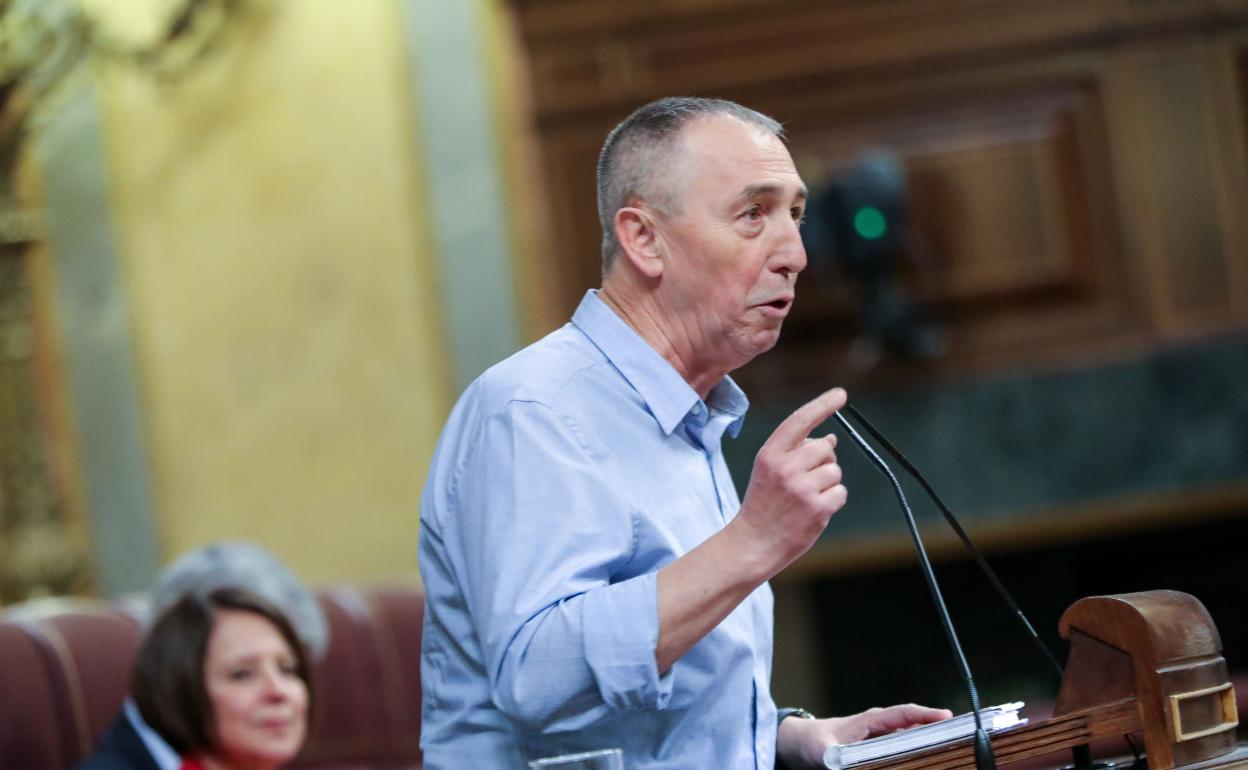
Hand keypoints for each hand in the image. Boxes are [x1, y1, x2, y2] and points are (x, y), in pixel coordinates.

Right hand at [733, 387, 847, 575]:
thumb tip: (831, 439)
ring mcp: (802, 489)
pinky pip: (840, 493)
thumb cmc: (764, 503)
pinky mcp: (817, 509)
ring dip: (829, 483)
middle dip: (824, 461)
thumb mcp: (770, 471)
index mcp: (770, 454)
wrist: (753, 542)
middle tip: (807, 478)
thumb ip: (797, 452)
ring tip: (807, 497)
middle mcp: (785, 468)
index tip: (840, 394)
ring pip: (835, 472)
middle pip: (825, 448)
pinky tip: (814, 510)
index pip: (800, 421)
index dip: (822, 404)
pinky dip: (833, 501)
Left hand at [777, 704, 953, 768]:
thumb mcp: (821, 750)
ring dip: (928, 745)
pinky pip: (903, 752)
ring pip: (911, 740)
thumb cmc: (812, 741)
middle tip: (960, 737)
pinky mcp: (879, 752)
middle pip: (915, 727)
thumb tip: (838, 763)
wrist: (803, 743)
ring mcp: (882, 739)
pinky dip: (916, 755)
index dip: (925, 715)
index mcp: (870, 720)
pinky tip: (927, 764)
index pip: (904, 714)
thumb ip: (832, 757)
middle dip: (937, 730)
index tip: (947, 717)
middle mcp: (880, 727)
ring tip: (951, 753)